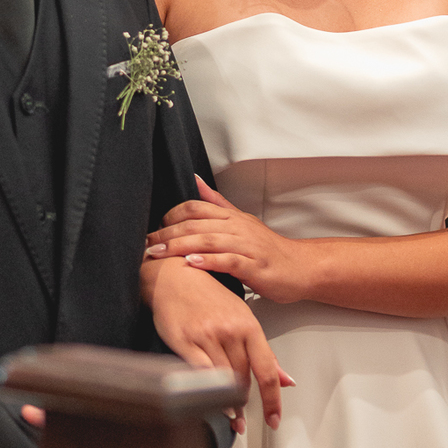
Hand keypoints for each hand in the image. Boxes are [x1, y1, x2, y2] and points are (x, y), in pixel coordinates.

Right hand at [144, 252, 293, 430]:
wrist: (175, 277)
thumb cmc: (208, 295)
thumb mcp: (242, 318)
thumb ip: (264, 352)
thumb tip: (285, 379)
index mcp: (248, 325)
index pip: (267, 371)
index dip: (272, 400)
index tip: (273, 418)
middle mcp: (230, 331)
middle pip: (244, 379)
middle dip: (246, 404)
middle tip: (245, 418)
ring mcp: (206, 336)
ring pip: (223, 380)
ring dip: (228, 404)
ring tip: (231, 415)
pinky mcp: (185, 342)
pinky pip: (201, 375)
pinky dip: (208, 393)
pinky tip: (212, 403)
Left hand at [145, 177, 310, 304]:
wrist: (301, 267)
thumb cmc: (268, 249)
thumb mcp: (241, 221)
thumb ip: (217, 202)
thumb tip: (195, 180)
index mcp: (232, 217)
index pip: (196, 208)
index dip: (171, 216)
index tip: (153, 229)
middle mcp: (237, 228)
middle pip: (197, 224)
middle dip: (168, 234)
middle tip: (145, 244)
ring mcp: (247, 247)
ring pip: (209, 240)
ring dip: (180, 247)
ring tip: (159, 253)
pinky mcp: (255, 267)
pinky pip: (230, 261)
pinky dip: (210, 261)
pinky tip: (192, 264)